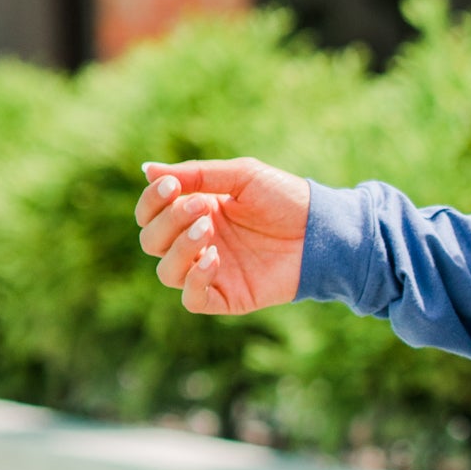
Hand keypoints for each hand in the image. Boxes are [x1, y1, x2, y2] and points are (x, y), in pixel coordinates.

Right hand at [134, 157, 310, 314]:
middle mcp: (197, 243)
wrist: (322, 231)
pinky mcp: (228, 297)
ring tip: (208, 230)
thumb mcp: (241, 176)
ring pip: (166, 272)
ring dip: (179, 248)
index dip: (151, 202)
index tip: (172, 186)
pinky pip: (192, 299)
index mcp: (195, 213)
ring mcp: (211, 272)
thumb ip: (196, 175)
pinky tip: (215, 258)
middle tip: (202, 208)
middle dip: (168, 222)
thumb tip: (147, 170)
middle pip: (151, 242)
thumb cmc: (285, 199)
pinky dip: (195, 279)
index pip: (150, 214)